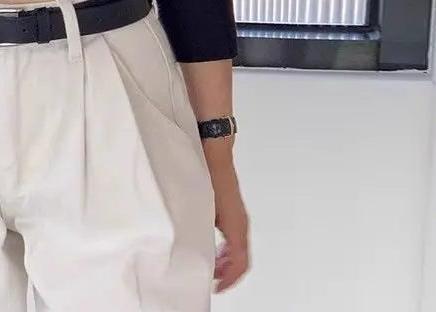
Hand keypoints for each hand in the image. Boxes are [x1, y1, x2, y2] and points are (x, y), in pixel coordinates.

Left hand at [209, 161, 249, 292]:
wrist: (214, 149)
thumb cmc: (209, 171)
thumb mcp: (203, 205)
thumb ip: (201, 228)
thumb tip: (195, 248)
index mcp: (236, 224)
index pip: (239, 262)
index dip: (229, 278)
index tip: (217, 286)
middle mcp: (240, 221)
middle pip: (240, 258)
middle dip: (227, 273)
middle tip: (211, 279)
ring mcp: (237, 215)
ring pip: (237, 248)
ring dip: (225, 261)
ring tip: (210, 266)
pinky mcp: (231, 209)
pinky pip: (233, 237)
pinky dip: (225, 249)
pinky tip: (211, 246)